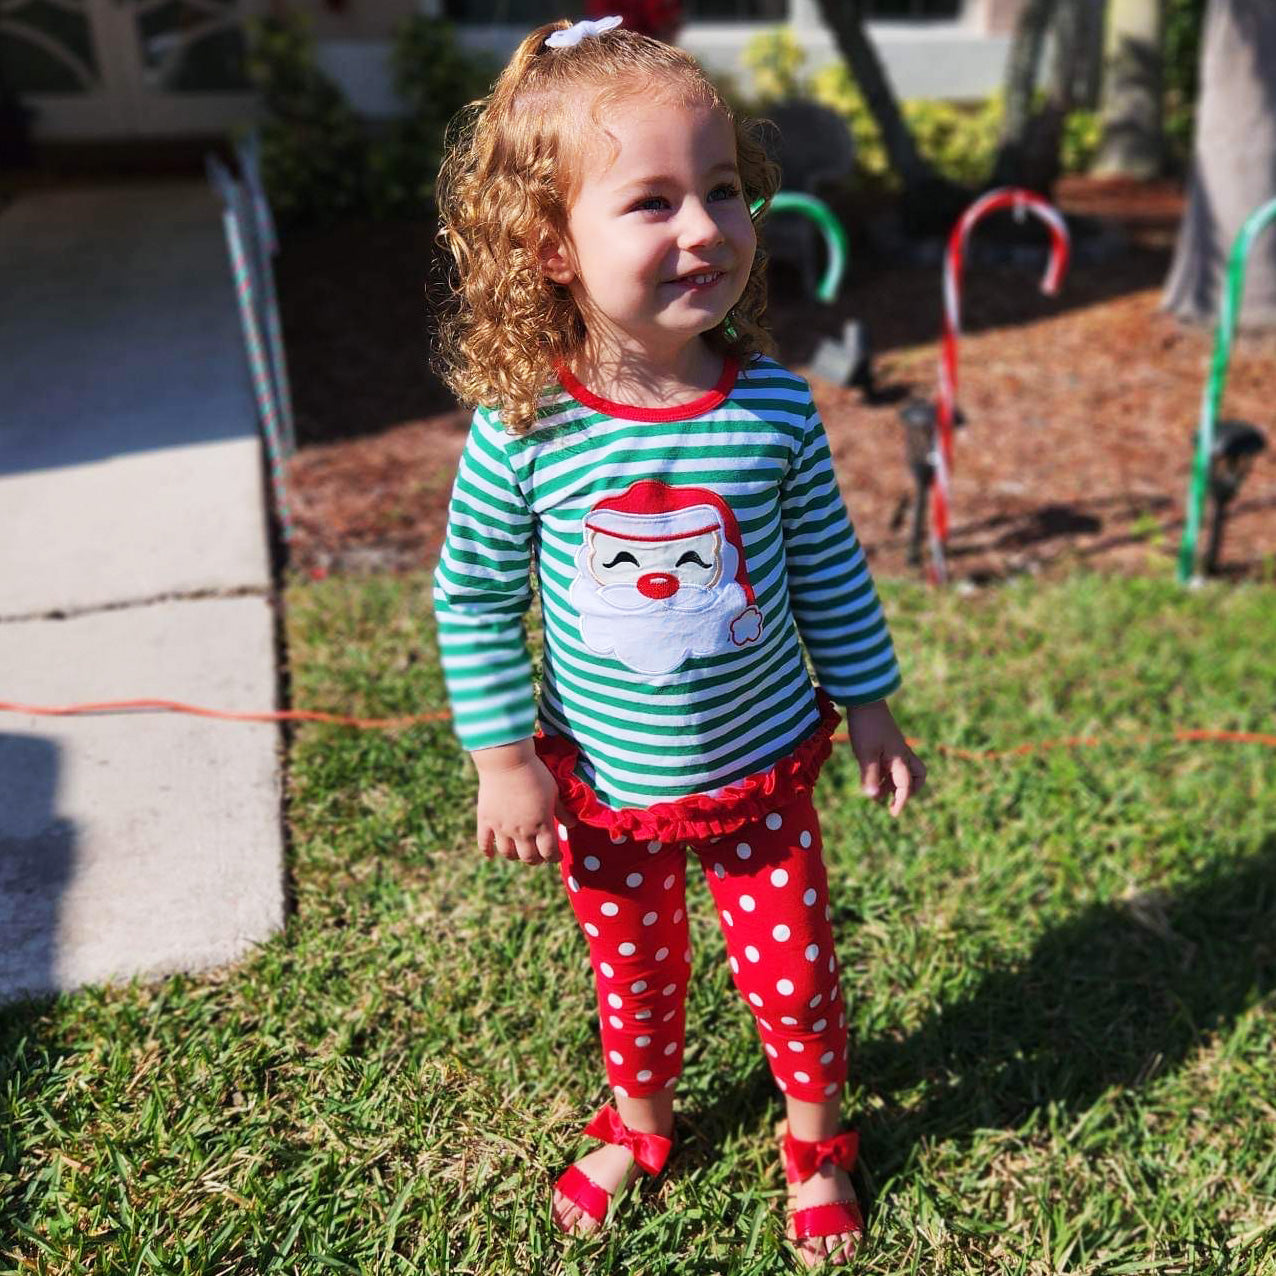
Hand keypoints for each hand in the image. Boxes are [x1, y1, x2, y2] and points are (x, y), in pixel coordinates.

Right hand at [472, 739, 576, 865]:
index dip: (554, 858)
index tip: (556, 856)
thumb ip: (562, 811)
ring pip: (508, 854)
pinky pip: (484, 843)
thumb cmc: (535, 774)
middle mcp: (522, 832)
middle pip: (529, 857)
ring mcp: (502, 828)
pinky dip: (488, 851)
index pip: (549, 853)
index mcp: (542, 825)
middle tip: (538, 854)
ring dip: (515, 856)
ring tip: (519, 851)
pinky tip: (491, 855)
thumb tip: (572, 824)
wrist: (507, 761)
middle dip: (536, 859)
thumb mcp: (553, 792)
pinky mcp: (486, 821)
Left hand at [846, 700, 926, 817]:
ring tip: (877, 791)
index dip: (901, 801)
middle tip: (893, 801)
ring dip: (894, 783)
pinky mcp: (887, 741)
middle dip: (909, 790)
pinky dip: (887, 772)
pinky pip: (894, 762)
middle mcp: (902, 753)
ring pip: (904, 769)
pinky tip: (872, 774)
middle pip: (917, 775)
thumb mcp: (865, 754)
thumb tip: (874, 798)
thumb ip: (870, 776)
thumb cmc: (866, 727)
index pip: (906, 785)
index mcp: (900, 758)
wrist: (864, 700)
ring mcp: (896, 746)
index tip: (893, 814)